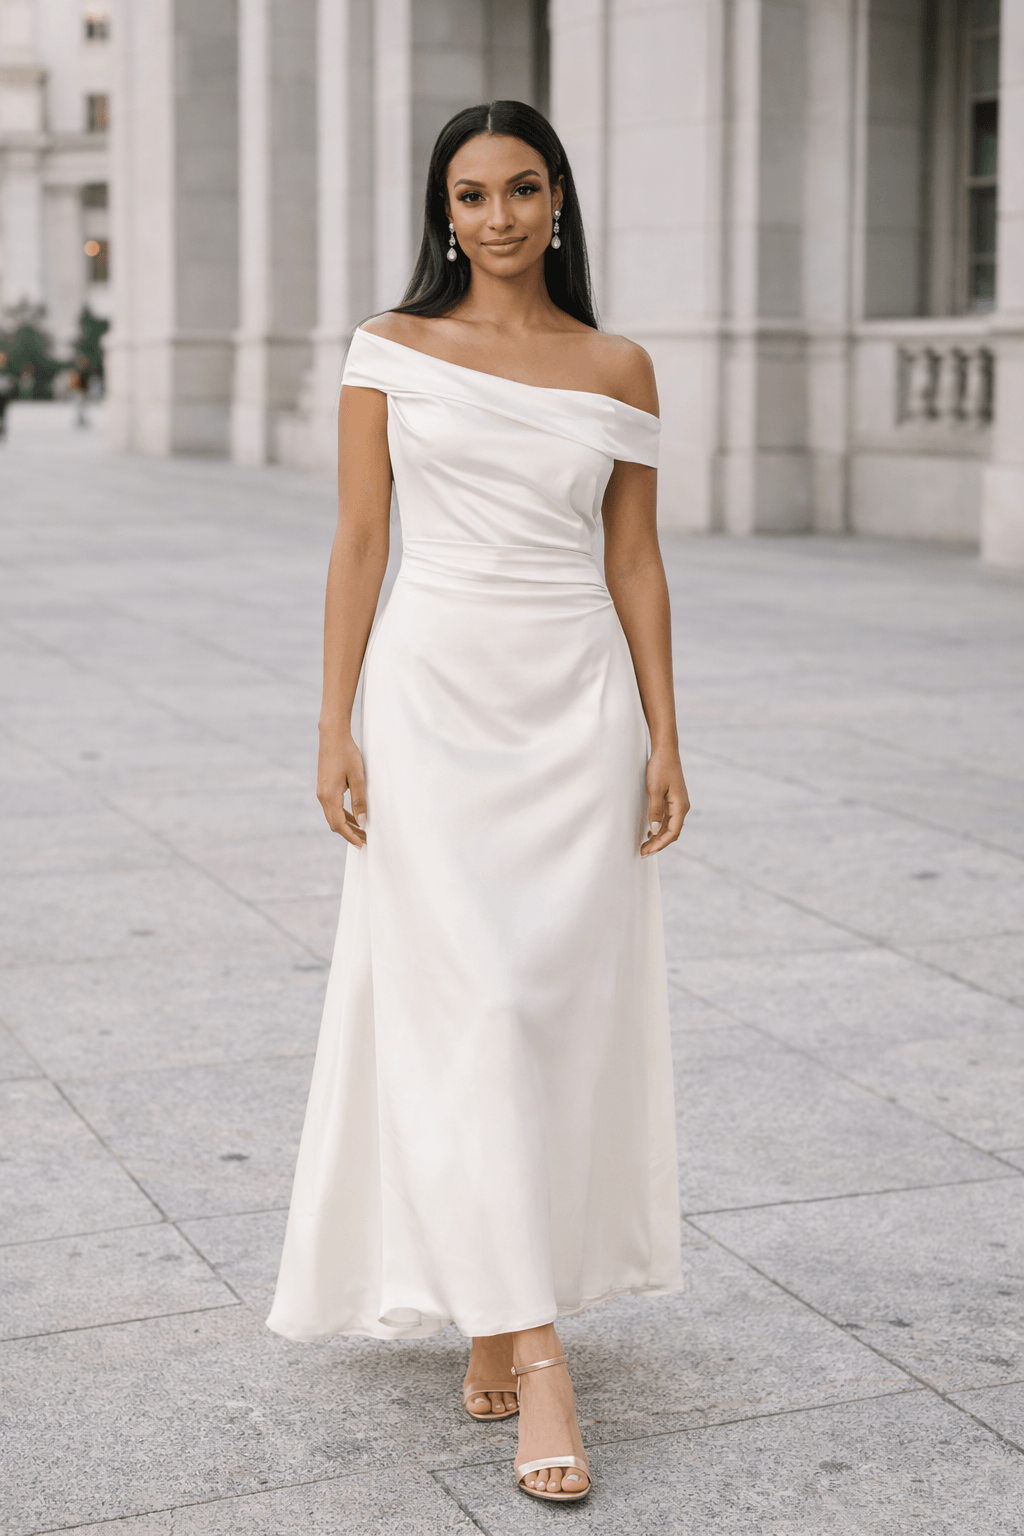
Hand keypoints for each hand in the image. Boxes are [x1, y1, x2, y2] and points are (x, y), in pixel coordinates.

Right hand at [317, 728, 366, 847]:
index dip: (350, 836)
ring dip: (347, 825)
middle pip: (334, 823)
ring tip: (363, 831)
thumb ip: (360, 800)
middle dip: (350, 834)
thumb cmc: (347, 754)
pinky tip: (355, 816)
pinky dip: (343, 815)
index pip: (339, 824)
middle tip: (366, 840)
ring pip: (333, 816)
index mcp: (330, 796)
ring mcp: (321, 792)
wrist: (332, 736)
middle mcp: (322, 796)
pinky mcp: (324, 787)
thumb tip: (362, 822)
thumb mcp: (358, 777)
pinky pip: (332, 807)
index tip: (362, 844)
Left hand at [641, 746, 688, 856]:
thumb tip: (655, 830)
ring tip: (644, 846)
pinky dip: (659, 828)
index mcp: (680, 806)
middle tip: (643, 853)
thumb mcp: (655, 790)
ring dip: (658, 837)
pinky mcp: (672, 800)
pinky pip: (667, 819)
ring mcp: (677, 803)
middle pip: (671, 832)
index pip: (672, 832)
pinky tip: (649, 833)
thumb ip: (655, 810)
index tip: (648, 851)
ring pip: (669, 826)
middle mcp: (681, 807)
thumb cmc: (660, 768)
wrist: (665, 751)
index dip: (660, 844)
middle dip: (658, 844)